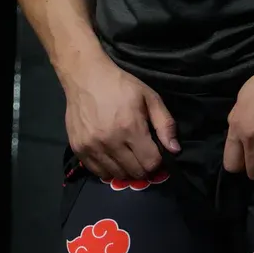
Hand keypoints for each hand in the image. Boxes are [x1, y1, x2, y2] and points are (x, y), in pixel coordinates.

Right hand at [64, 55, 178, 179]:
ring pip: (117, 175)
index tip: (155, 153)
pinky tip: (112, 157)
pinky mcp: (78, 149)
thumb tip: (175, 150)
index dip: (157, 161)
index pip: (150, 162)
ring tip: (127, 156)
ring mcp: (92, 146)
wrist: (85, 77)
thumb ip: (165, 125)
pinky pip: (98, 172)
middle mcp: (110, 141)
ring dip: (127, 170)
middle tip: (142, 155)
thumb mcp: (150, 98)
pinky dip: (109, 170)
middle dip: (143, 167)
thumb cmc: (120, 86)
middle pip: (135, 172)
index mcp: (130, 127)